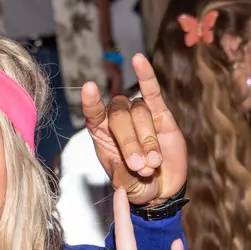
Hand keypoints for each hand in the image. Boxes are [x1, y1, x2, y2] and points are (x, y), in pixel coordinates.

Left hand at [80, 52, 188, 205]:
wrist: (161, 189)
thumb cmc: (136, 185)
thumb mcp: (125, 187)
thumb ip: (123, 177)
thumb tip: (125, 169)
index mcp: (101, 134)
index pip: (93, 113)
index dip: (91, 101)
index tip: (89, 88)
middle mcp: (117, 120)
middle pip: (119, 116)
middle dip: (131, 143)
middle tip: (140, 167)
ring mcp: (138, 115)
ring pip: (139, 113)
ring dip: (147, 140)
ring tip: (152, 163)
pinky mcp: (160, 113)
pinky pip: (152, 91)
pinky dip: (146, 75)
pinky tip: (139, 60)